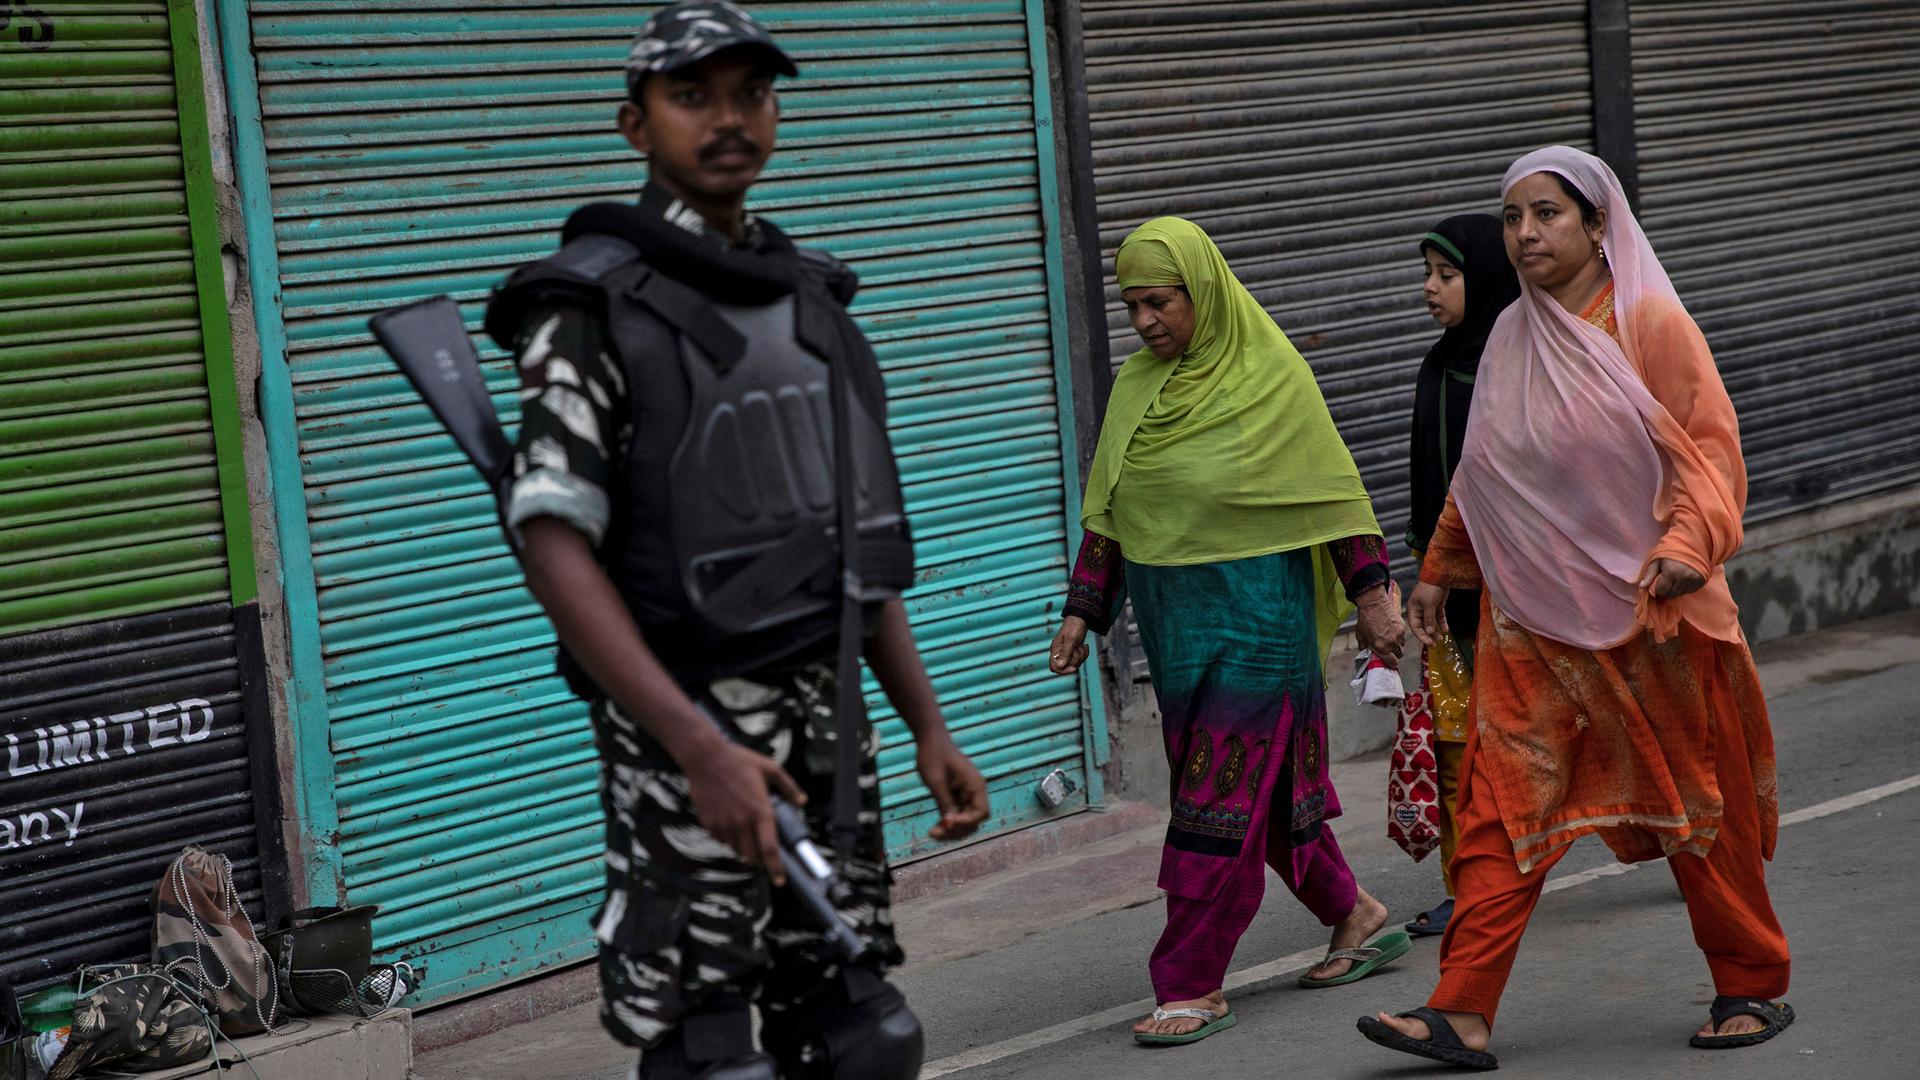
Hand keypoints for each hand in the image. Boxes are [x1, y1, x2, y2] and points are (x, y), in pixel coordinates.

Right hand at [681, 741, 806, 884]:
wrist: (706, 757)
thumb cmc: (739, 761)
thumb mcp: (770, 769)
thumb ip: (789, 787)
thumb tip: (801, 801)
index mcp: (760, 810)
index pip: (769, 848)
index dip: (776, 868)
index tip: (780, 879)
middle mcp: (742, 821)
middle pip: (752, 855)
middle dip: (760, 858)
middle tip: (764, 851)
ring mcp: (724, 824)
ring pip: (737, 849)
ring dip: (744, 847)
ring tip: (747, 829)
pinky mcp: (709, 823)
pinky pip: (722, 840)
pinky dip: (729, 838)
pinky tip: (731, 821)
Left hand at [916, 735, 989, 840]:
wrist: (930, 739)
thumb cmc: (933, 755)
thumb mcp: (936, 781)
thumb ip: (945, 803)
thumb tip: (951, 824)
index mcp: (975, 784)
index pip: (981, 812)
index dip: (965, 822)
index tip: (947, 823)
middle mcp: (975, 791)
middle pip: (974, 820)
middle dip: (957, 830)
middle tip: (935, 833)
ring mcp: (967, 794)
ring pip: (966, 821)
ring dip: (952, 830)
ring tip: (933, 833)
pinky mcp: (958, 796)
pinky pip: (958, 815)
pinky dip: (948, 823)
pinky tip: (934, 828)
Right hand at [1049, 616, 1090, 674]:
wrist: (1081, 619)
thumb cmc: (1074, 627)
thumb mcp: (1070, 640)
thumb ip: (1065, 653)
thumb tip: (1059, 666)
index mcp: (1055, 650)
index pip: (1054, 667)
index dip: (1063, 671)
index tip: (1074, 668)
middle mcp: (1059, 653)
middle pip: (1067, 666)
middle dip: (1076, 659)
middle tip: (1078, 648)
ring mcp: (1067, 653)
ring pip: (1075, 663)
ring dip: (1081, 655)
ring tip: (1081, 645)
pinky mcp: (1073, 652)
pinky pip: (1080, 659)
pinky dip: (1084, 654)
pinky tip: (1084, 646)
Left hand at [1354, 581, 1405, 667]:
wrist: (1373, 605)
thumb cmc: (1366, 620)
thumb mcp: (1361, 637)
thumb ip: (1366, 648)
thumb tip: (1368, 655)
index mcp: (1381, 648)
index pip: (1392, 663)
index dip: (1391, 663)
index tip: (1388, 661)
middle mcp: (1391, 643)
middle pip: (1399, 655)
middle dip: (1394, 654)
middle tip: (1388, 650)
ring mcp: (1398, 635)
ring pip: (1402, 645)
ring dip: (1397, 645)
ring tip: (1389, 639)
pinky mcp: (1403, 628)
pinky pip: (1403, 637)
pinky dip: (1399, 636)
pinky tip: (1391, 631)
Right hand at [1407, 581, 1449, 647]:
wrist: (1440, 575)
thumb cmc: (1430, 588)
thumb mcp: (1429, 605)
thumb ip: (1429, 619)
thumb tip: (1430, 632)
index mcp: (1413, 610)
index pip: (1415, 627)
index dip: (1421, 636)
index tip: (1429, 643)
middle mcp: (1419, 610)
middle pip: (1423, 627)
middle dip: (1429, 635)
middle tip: (1436, 644)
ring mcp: (1428, 608)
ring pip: (1431, 623)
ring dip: (1436, 631)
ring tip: (1441, 638)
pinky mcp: (1437, 606)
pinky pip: (1438, 617)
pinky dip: (1442, 623)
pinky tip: (1446, 630)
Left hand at [1638, 557, 1705, 598]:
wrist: (1690, 543)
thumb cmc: (1669, 551)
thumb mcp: (1656, 560)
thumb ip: (1649, 574)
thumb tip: (1641, 587)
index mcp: (1671, 572)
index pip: (1661, 591)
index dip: (1657, 590)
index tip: (1656, 584)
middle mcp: (1684, 577)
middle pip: (1671, 594)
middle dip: (1666, 590)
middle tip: (1664, 582)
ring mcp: (1694, 579)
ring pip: (1681, 593)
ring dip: (1675, 589)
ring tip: (1673, 579)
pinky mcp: (1701, 580)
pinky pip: (1690, 591)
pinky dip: (1684, 588)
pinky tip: (1682, 579)